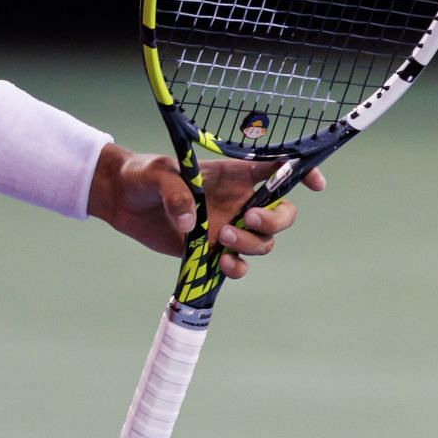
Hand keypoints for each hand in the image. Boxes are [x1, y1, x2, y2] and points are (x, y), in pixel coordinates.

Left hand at [86, 144, 326, 278]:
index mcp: (232, 174)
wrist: (121, 200)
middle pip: (281, 215)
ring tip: (222, 239)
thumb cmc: (142, 175)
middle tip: (250, 218)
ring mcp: (227, 228)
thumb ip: (175, 192)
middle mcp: (237, 202)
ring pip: (262, 243)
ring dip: (251, 244)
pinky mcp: (211, 251)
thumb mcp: (156, 174)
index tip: (316, 183)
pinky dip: (238, 268)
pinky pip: (238, 265)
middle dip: (277, 221)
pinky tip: (223, 265)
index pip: (277, 169)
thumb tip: (190, 224)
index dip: (302, 174)